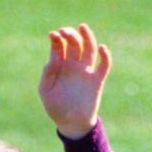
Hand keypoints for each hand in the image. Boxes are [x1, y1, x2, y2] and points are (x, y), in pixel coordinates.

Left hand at [38, 23, 110, 138]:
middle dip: (70, 35)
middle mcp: (73, 65)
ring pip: (89, 49)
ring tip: (82, 27)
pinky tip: (102, 49)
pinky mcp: (97, 80)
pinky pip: (104, 65)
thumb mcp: (46, 90)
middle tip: (64, 31)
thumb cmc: (56, 107)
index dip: (57, 38)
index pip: (60, 46)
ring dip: (87, 37)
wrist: (71, 124)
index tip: (53, 35)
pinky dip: (105, 56)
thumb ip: (48, 73)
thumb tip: (54, 57)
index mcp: (60, 66)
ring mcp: (86, 71)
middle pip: (74, 43)